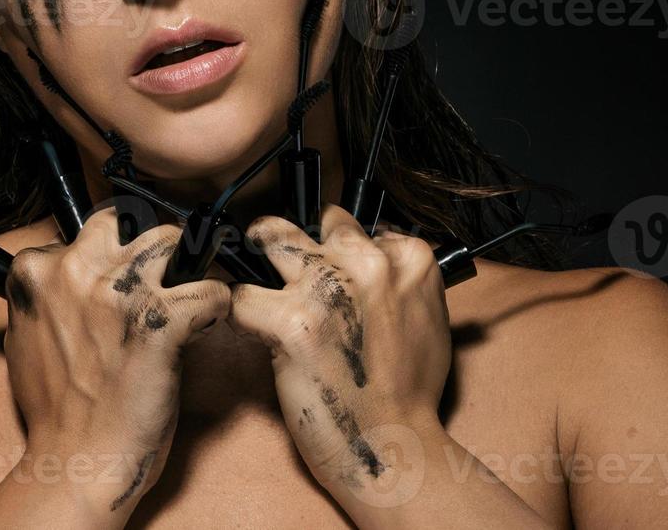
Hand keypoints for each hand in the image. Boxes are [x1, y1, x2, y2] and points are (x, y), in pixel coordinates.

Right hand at [0, 207, 230, 516]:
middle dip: (151, 244)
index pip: (88, 227)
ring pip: (174, 239)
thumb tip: (62, 272)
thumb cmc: (54, 408)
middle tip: (162, 277)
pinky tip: (205, 326)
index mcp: (37, 271)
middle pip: (132, 220)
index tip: (125, 275)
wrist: (74, 460)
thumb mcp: (23, 333)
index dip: (113, 251)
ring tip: (187, 298)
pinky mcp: (162, 323)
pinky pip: (212, 289)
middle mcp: (76, 270)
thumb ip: (45, 293)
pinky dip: (217, 306)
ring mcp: (120, 293)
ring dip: (187, 267)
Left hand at [227, 204, 450, 515]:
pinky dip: (239, 313)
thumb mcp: (429, 316)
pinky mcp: (290, 322)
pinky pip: (240, 295)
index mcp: (409, 258)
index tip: (325, 270)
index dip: (334, 247)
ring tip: (256, 285)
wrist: (393, 447)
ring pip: (269, 235)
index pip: (356, 224)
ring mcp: (328, 288)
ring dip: (256, 259)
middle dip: (296, 242)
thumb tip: (375, 253)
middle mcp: (369, 263)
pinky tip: (249, 330)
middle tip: (281, 269)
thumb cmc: (409, 393)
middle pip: (312, 220)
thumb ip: (400, 279)